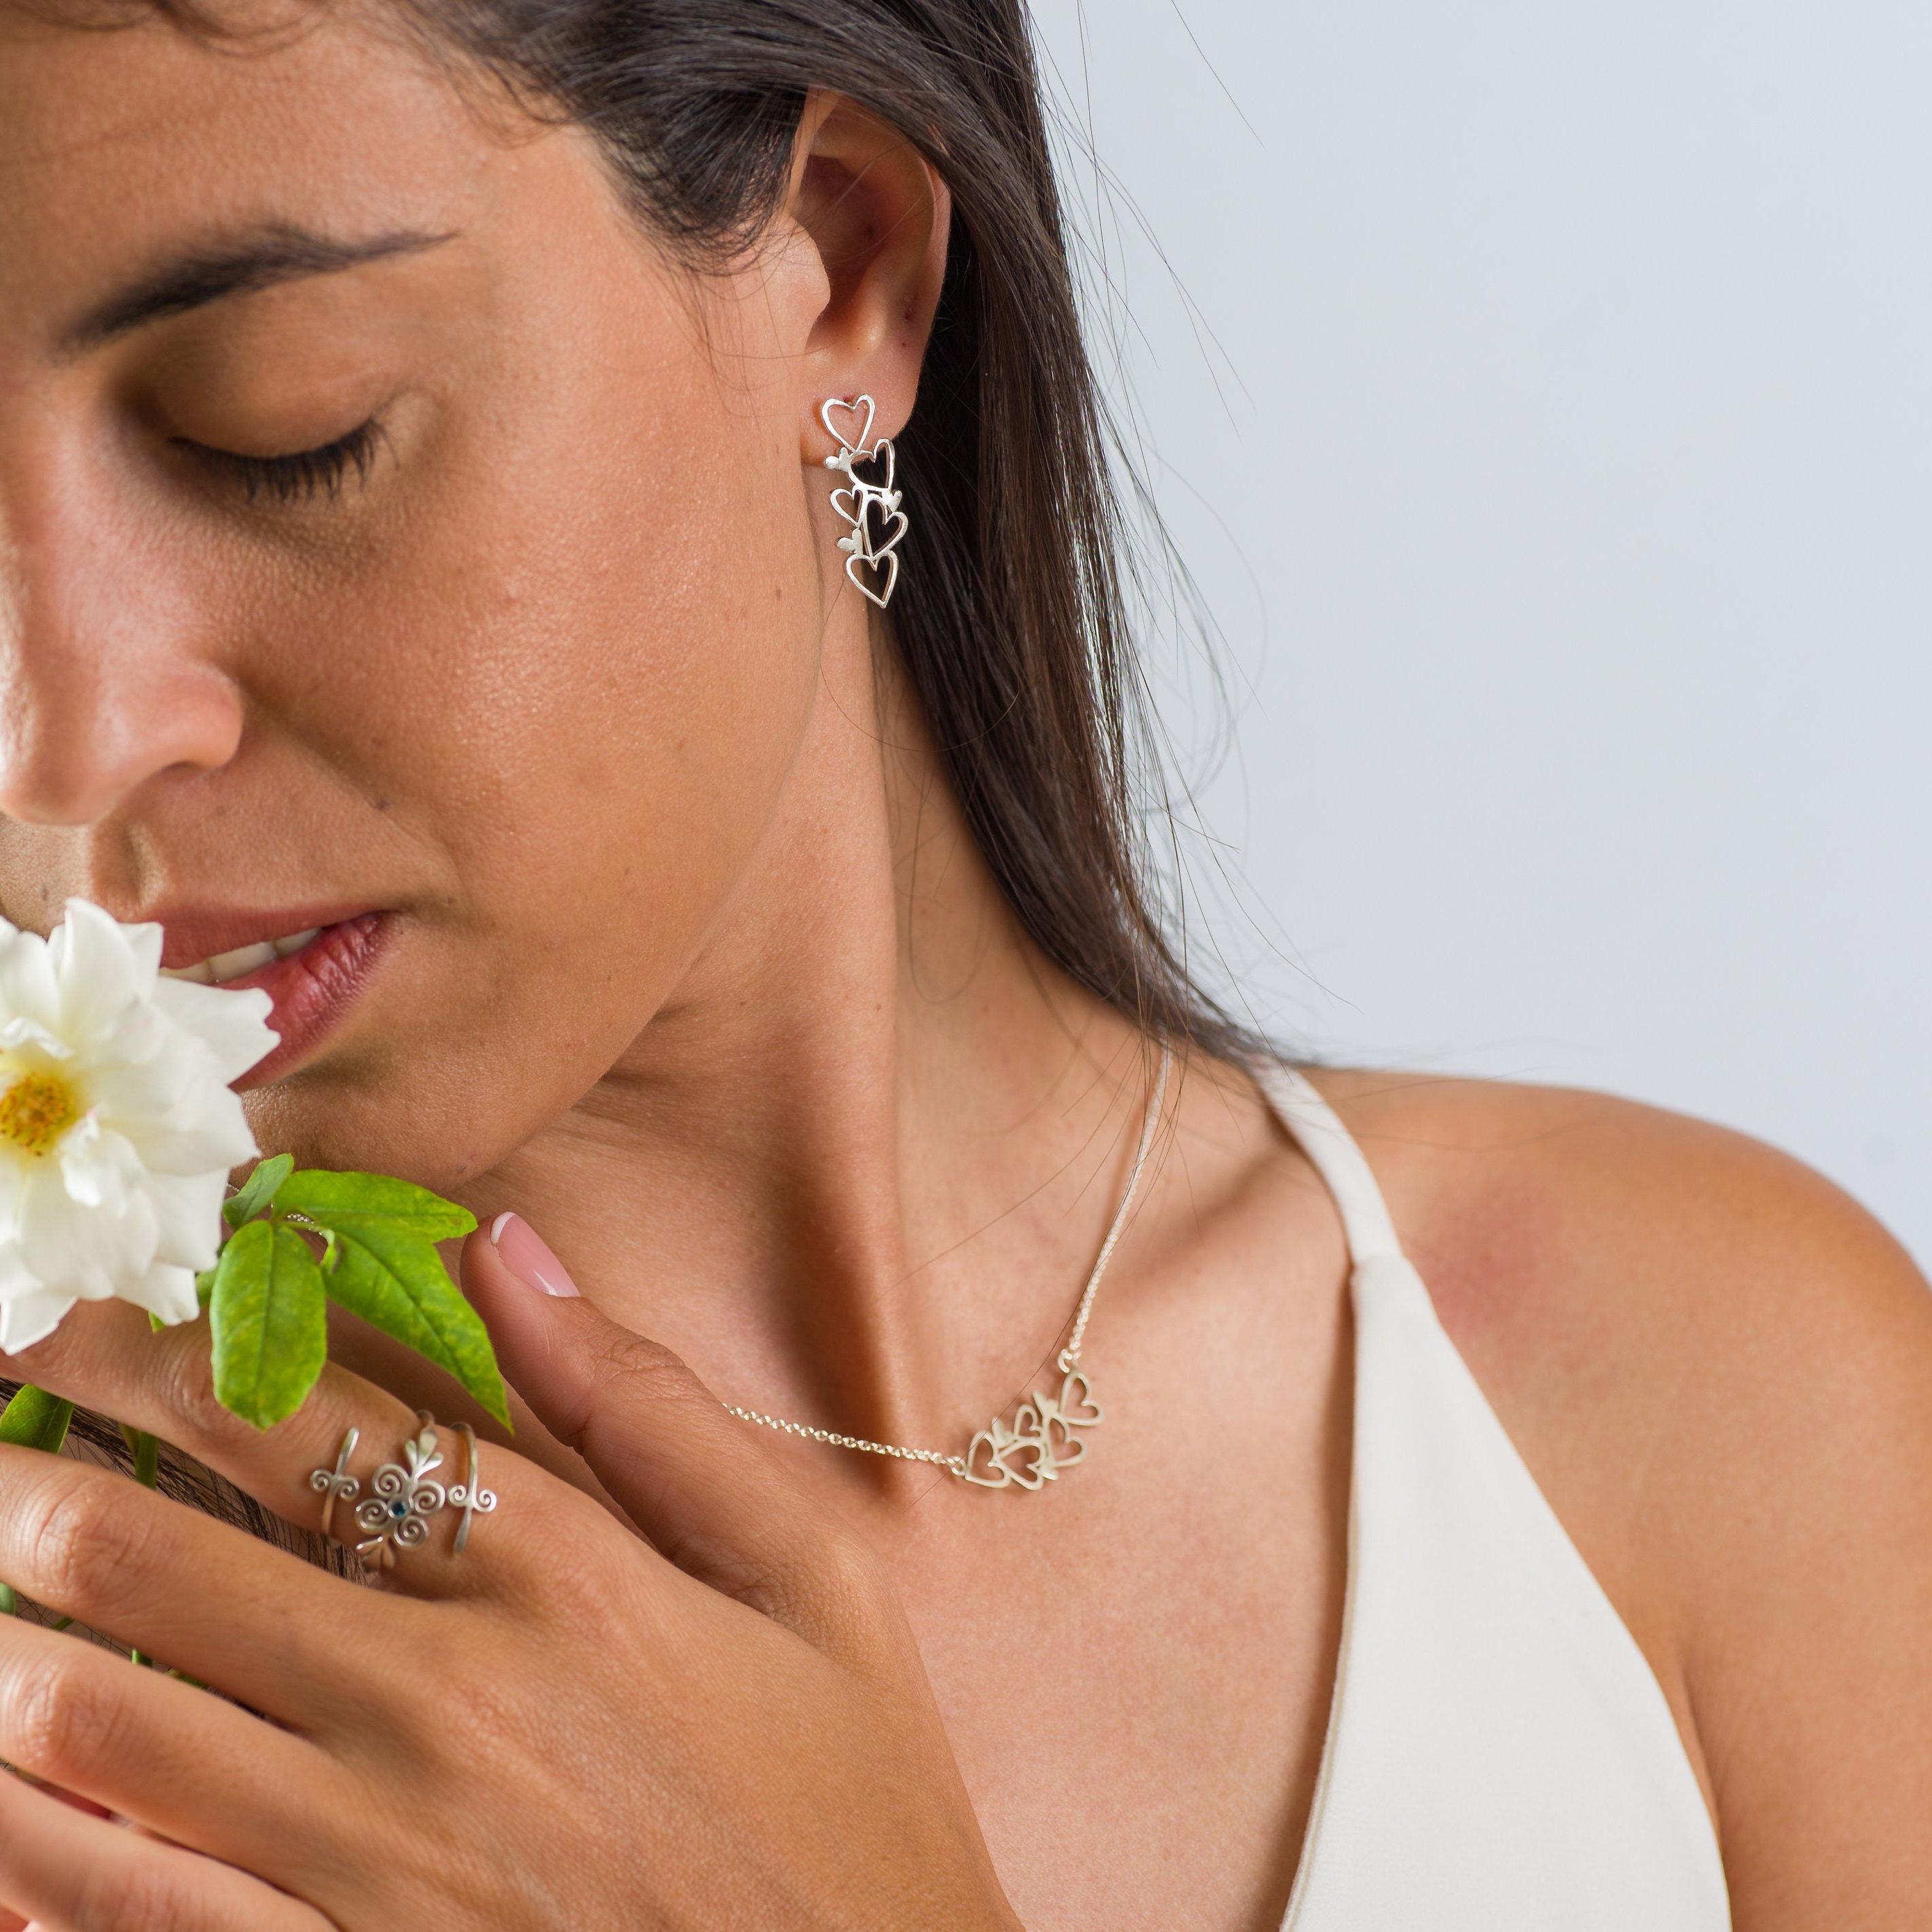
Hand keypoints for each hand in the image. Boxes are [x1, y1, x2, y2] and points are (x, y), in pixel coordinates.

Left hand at [0, 1217, 1021, 1931]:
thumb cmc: (851, 1802)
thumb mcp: (809, 1575)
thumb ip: (650, 1406)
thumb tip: (505, 1244)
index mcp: (557, 1574)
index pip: (295, 1420)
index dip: (153, 1348)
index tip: (76, 1313)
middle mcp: (442, 1705)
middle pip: (153, 1561)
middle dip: (23, 1478)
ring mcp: (375, 1869)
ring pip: (92, 1737)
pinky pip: (120, 1920)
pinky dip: (20, 1852)